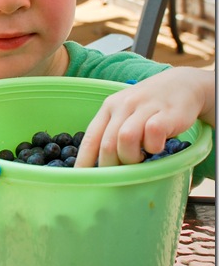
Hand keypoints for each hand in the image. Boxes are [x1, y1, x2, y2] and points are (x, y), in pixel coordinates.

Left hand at [75, 67, 214, 166]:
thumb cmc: (150, 107)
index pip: (90, 139)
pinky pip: (152, 133)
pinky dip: (154, 147)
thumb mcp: (126, 114)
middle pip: (106, 144)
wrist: (183, 84)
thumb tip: (100, 168)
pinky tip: (158, 146)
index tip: (81, 180)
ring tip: (141, 158)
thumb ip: (113, 134)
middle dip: (111, 167)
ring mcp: (144, 107)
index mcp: (109, 107)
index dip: (83, 163)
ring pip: (125, 138)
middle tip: (122, 174)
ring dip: (131, 157)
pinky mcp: (166, 112)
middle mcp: (123, 105)